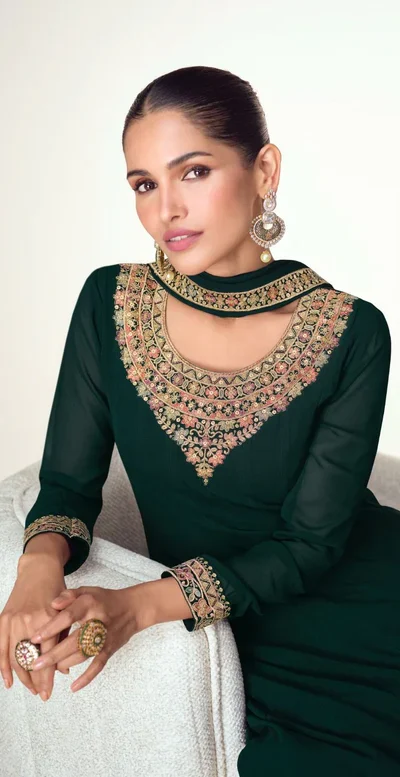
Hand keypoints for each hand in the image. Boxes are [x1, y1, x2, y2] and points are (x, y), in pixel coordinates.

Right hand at [0, 557, 68, 700]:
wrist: (38, 569)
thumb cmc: (56, 590)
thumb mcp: (66, 612)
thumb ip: (63, 640)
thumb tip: (64, 670)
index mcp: (47, 619)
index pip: (47, 656)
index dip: (47, 677)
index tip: (48, 693)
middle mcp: (29, 621)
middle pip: (30, 660)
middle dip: (35, 680)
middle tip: (42, 694)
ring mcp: (13, 621)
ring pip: (15, 657)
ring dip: (22, 677)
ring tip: (31, 689)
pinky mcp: (3, 619)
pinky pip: (0, 648)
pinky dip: (3, 666)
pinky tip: (8, 681)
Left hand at [29, 585, 148, 692]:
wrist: (133, 608)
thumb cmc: (105, 600)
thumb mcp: (87, 591)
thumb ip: (69, 596)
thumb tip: (52, 604)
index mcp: (89, 604)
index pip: (68, 617)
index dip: (51, 628)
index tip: (34, 638)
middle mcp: (97, 621)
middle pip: (73, 641)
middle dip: (53, 654)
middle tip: (35, 664)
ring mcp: (104, 638)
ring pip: (82, 655)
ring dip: (64, 664)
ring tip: (49, 670)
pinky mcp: (110, 649)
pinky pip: (98, 666)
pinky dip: (87, 678)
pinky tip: (73, 687)